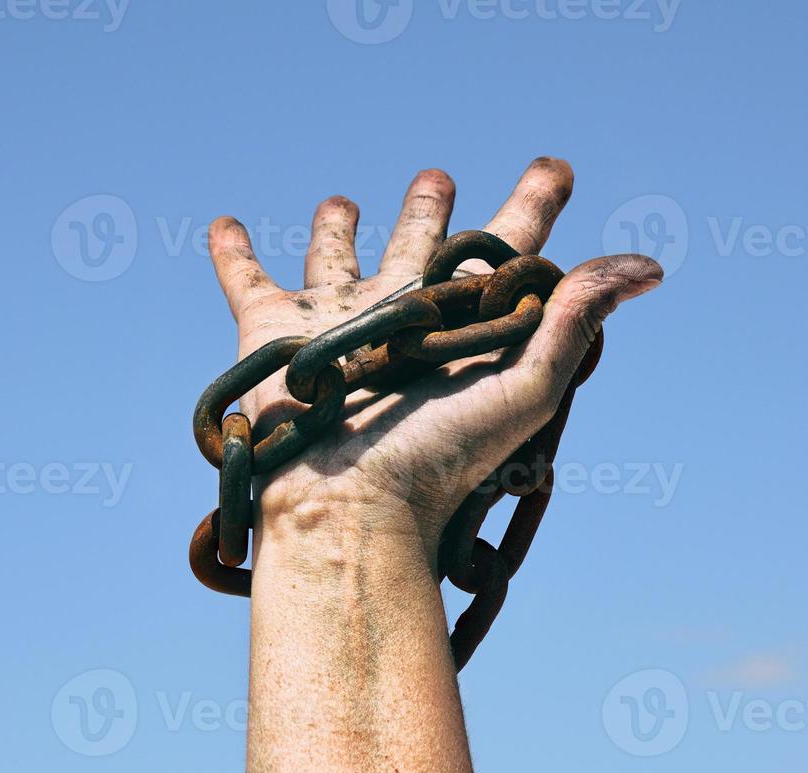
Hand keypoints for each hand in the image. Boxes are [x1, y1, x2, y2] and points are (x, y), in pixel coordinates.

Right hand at [208, 158, 662, 549]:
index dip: (533, 207)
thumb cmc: (440, 457)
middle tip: (437, 177)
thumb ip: (576, 320)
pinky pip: (247, 279)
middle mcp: (400, 315)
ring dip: (335, 225)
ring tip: (340, 201)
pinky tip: (225, 226)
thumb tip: (647, 265)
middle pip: (418, 244)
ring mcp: (336, 321)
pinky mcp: (273, 331)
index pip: (505, 249)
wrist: (349, 503)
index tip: (554, 170)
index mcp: (460, 323)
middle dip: (428, 207)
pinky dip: (231, 252)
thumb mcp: (524, 388)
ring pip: (335, 255)